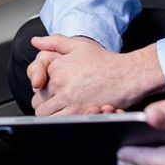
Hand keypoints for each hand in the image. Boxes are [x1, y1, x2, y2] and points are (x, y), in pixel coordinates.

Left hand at [26, 34, 161, 115]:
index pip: (35, 83)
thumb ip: (54, 42)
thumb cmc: (107, 62)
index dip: (42, 89)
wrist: (129, 74)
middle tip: (59, 103)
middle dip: (45, 104)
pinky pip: (58, 123)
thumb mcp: (79, 45)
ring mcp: (69, 98)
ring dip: (51, 115)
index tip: (53, 91)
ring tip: (64, 111)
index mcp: (57, 67)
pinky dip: (61, 123)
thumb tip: (35, 41)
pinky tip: (71, 117)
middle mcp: (60, 83)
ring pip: (44, 115)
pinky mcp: (79, 112)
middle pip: (38, 102)